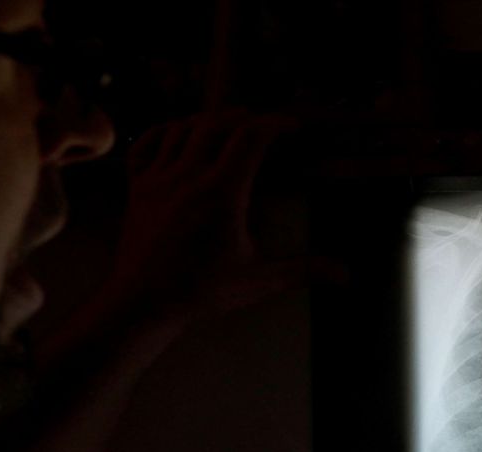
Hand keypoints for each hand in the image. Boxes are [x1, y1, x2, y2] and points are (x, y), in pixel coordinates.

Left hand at [105, 108, 309, 331]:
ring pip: (182, 128)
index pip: (251, 138)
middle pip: (217, 124)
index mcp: (221, 194)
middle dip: (244, 117)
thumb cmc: (200, 292)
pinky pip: (146, 144)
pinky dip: (165, 131)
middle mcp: (188, 178)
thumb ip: (303, 270)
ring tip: (228, 123)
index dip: (275, 123)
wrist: (142, 303)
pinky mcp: (137, 188)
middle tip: (263, 124)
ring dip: (208, 120)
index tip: (292, 126)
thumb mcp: (257, 280)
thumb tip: (345, 274)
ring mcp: (158, 180)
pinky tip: (178, 133)